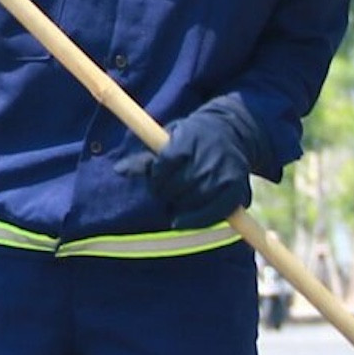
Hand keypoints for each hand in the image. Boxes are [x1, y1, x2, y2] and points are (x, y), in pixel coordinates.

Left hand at [114, 94, 275, 229]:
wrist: (234, 133)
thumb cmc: (194, 138)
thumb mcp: (170, 137)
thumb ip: (147, 157)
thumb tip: (119, 170)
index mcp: (188, 141)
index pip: (163, 167)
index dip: (157, 176)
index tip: (159, 177)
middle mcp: (206, 159)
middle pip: (174, 187)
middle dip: (166, 192)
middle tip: (169, 189)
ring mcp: (221, 177)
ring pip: (189, 203)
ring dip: (178, 205)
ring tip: (179, 197)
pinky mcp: (234, 193)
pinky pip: (209, 216)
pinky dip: (193, 221)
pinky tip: (180, 221)